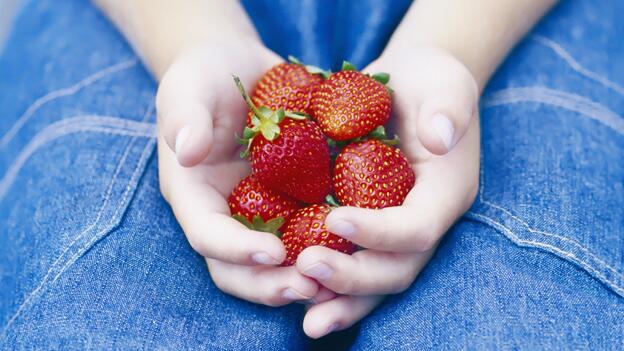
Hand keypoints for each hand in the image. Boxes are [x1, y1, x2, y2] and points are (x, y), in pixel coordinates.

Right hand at [156, 40, 322, 305]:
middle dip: (272, 284)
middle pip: (239, 268)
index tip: (274, 251)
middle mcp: (227, 214)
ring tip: (339, 282)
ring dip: (303, 278)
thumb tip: (187, 151)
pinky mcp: (292, 202)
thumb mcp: (189, 85)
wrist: (242, 69)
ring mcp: (261, 212)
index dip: (237, 250)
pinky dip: (329, 249)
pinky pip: (309, 233)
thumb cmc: (207, 73)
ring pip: (277, 263)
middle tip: (311, 287)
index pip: (208, 235)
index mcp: (195, 195)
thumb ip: (185, 116)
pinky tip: (360, 250)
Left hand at [298, 46, 480, 337]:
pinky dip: (330, 284)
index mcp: (445, 194)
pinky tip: (295, 291)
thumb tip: (440, 136)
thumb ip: (447, 107)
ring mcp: (397, 229)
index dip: (380, 232)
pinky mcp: (372, 227)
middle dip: (354, 277)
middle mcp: (424, 221)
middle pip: (396, 269)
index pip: (417, 229)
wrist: (414, 87)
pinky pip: (353, 262)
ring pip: (375, 280)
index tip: (335, 220)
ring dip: (341, 300)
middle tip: (306, 269)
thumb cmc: (429, 80)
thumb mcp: (443, 82)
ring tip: (305, 316)